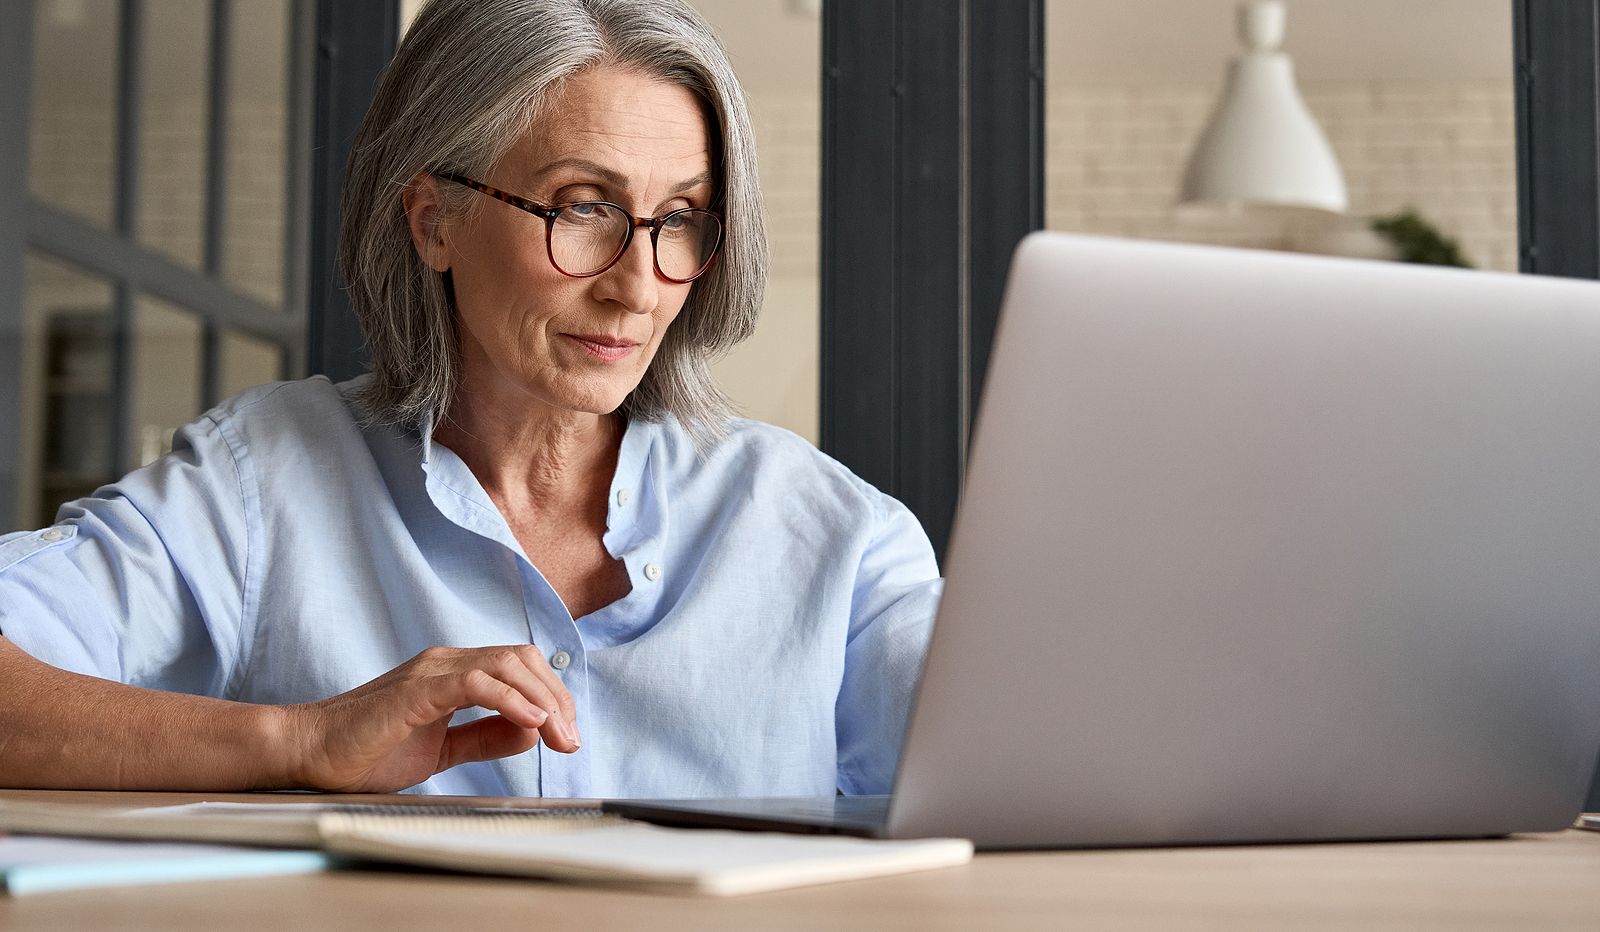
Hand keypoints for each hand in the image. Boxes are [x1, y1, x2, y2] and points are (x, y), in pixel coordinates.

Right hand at [281, 645, 579, 792]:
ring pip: (506, 664)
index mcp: (453, 673)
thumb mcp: (442, 749)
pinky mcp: (416, 690)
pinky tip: (530, 723)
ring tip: (558, 735)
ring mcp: (430, 672)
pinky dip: (509, 700)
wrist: (310, 754)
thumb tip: (531, 732)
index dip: (552, 697)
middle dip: (556, 699)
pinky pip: (475, 683)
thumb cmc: (367, 751)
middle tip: (571, 741)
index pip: (521, 667)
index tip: (567, 735)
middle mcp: (446, 664)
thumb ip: (484, 737)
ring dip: (542, 701)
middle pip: (522, 660)